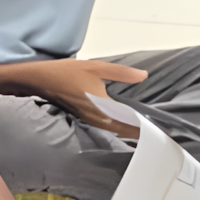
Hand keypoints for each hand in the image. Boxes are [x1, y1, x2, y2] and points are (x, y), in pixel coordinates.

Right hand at [22, 57, 149, 136]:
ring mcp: (89, 121)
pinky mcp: (84, 119)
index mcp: (103, 108)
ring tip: (144, 128)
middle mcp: (97, 119)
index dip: (144, 127)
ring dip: (128, 131)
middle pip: (123, 131)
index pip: (129, 123)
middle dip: (139, 131)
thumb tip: (143, 76)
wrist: (39, 81)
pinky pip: (105, 127)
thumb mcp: (95, 67)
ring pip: (114, 131)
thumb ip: (121, 73)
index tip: (160, 129)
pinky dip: (116, 127)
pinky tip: (123, 123)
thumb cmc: (66, 73)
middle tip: (156, 130)